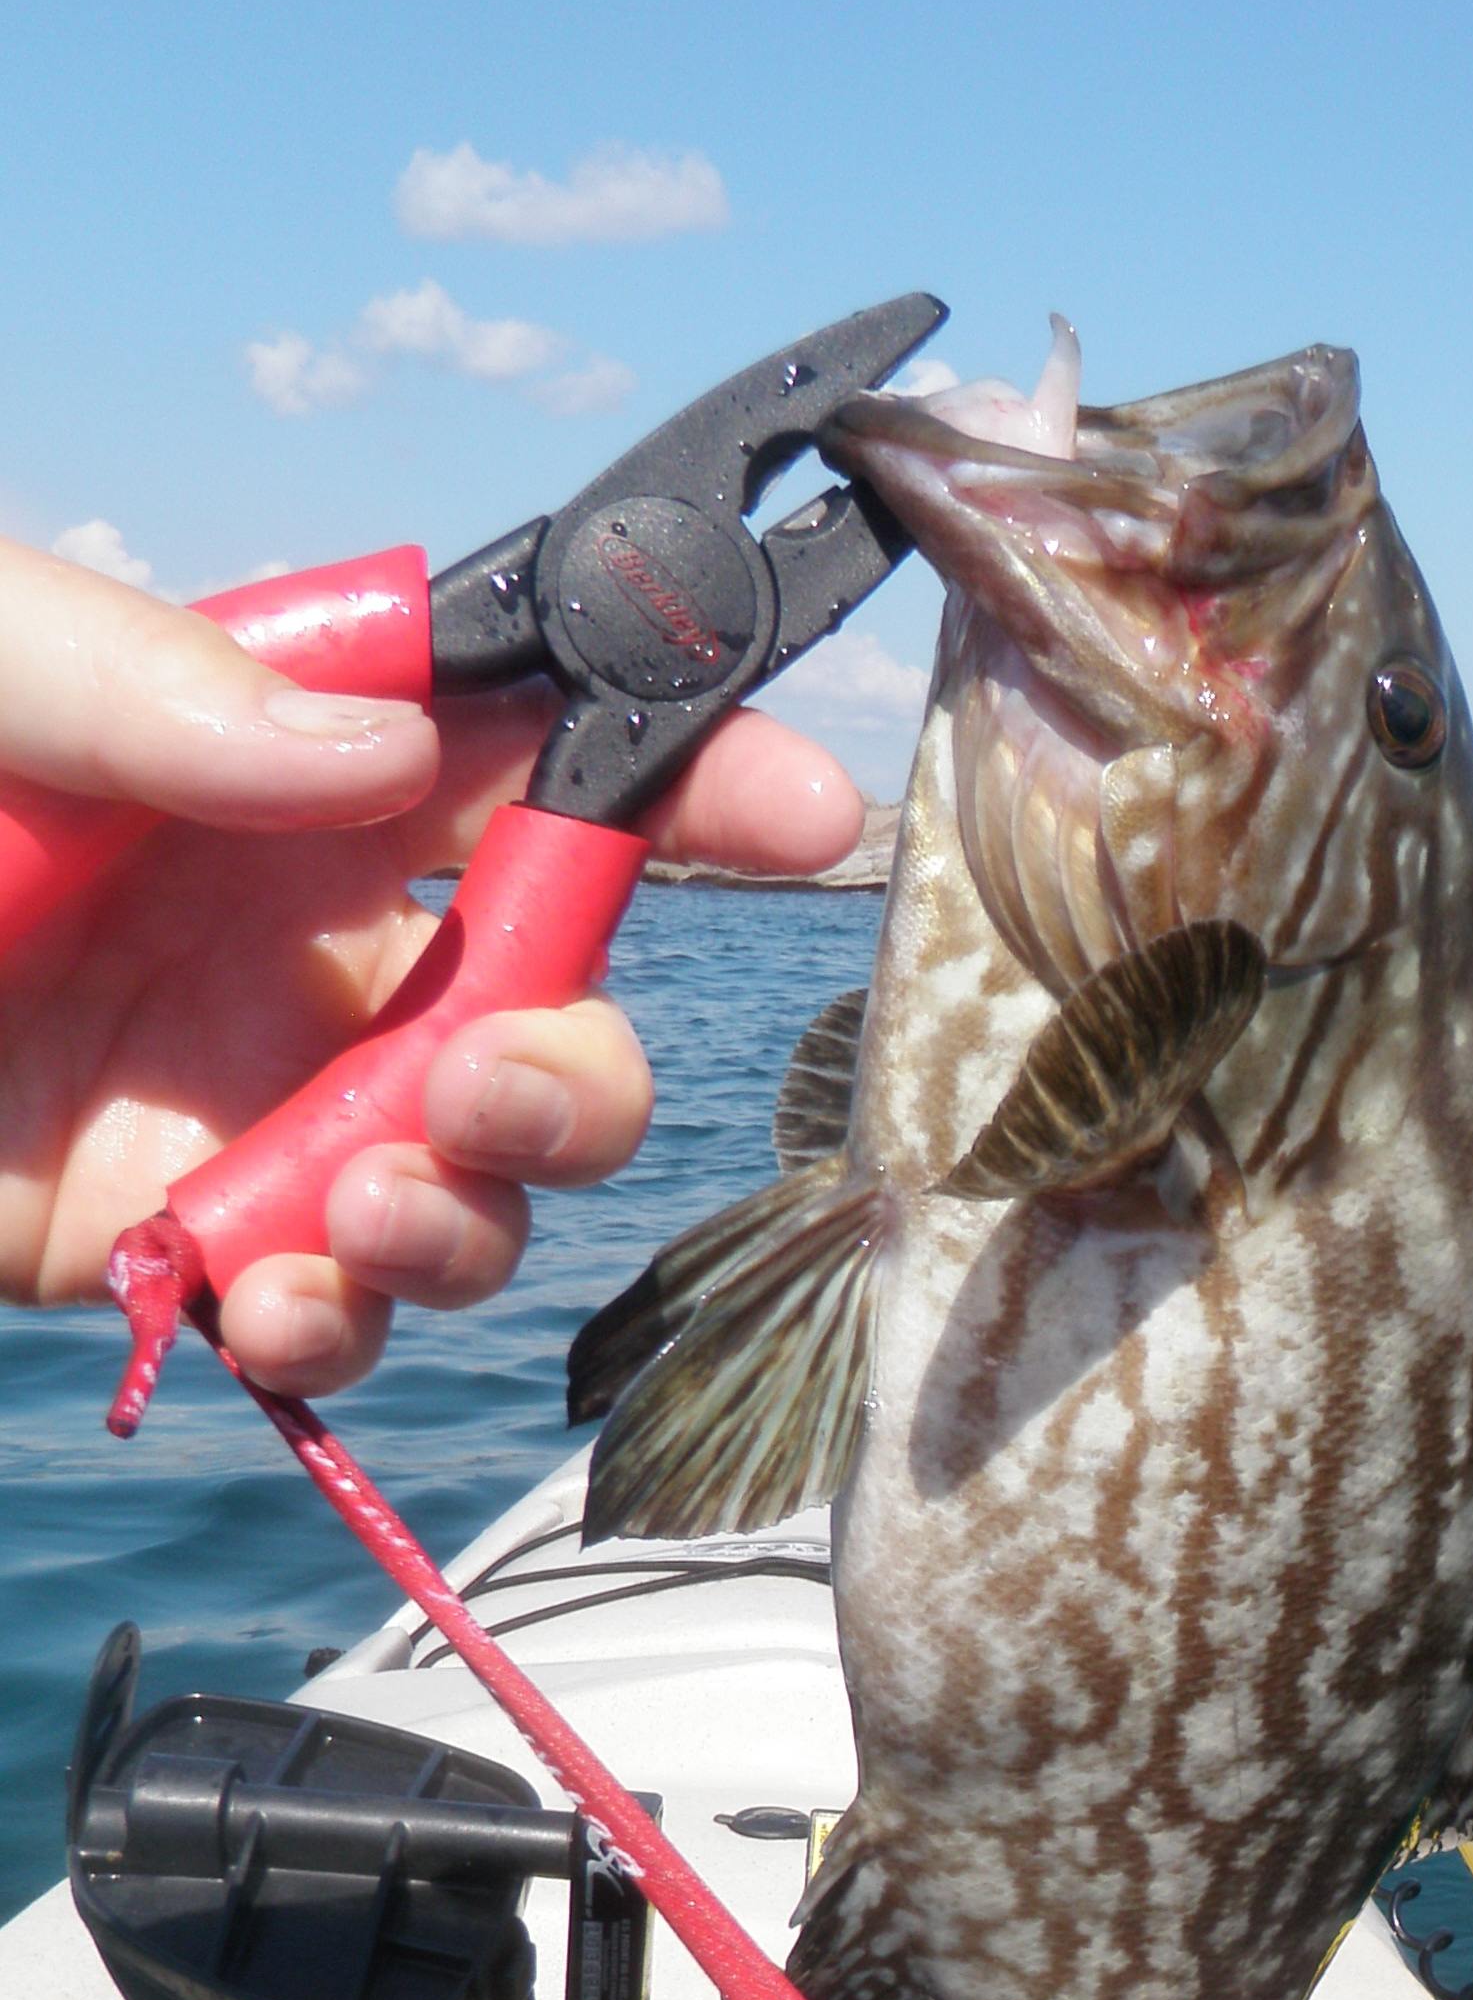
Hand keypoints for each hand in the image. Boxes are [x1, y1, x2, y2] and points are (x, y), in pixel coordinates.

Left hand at [0, 534, 864, 1393]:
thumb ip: (139, 680)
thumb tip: (361, 758)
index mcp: (258, 758)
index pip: (525, 746)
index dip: (686, 773)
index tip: (806, 814)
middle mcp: (288, 931)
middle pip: (549, 1001)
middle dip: (576, 1063)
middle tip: (481, 1081)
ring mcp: (248, 1097)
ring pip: (480, 1176)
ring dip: (474, 1207)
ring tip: (354, 1208)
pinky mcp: (183, 1244)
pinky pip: (342, 1306)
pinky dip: (347, 1319)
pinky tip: (272, 1293)